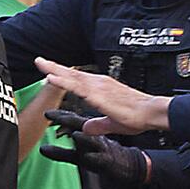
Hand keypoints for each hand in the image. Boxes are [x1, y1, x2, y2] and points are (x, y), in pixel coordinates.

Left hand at [34, 59, 170, 135]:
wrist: (150, 112)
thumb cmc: (137, 115)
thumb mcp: (112, 123)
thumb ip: (98, 125)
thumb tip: (87, 128)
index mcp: (102, 88)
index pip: (78, 79)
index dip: (64, 75)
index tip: (50, 70)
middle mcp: (99, 83)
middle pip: (72, 74)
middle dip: (54, 66)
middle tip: (38, 60)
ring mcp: (98, 87)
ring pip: (72, 77)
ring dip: (54, 70)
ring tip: (40, 63)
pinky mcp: (98, 95)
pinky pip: (76, 87)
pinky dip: (63, 82)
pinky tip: (51, 78)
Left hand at [41, 111, 150, 188]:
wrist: (125, 164)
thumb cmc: (99, 157)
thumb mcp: (77, 156)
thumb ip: (60, 152)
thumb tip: (41, 149)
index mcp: (87, 132)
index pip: (72, 121)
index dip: (60, 116)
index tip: (46, 113)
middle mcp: (94, 136)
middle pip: (80, 125)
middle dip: (67, 120)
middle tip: (55, 117)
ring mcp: (101, 147)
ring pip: (92, 140)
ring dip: (83, 137)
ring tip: (74, 134)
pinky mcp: (107, 160)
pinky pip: (100, 158)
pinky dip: (94, 157)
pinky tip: (88, 156)